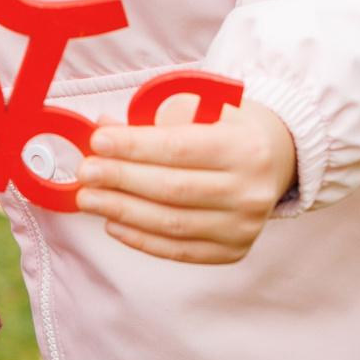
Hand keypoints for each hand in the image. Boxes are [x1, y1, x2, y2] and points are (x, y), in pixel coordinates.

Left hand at [73, 99, 295, 263]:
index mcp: (246, 146)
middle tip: (85, 172)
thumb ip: (151, 120)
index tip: (97, 142)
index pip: (180, 148)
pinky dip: (141, 239)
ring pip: (171, 223)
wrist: (273, 158)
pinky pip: (179, 250)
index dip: (134, 147)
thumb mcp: (197, 109)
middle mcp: (251, 190)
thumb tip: (103, 129)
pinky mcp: (233, 251)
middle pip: (172, 188)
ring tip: (88, 198)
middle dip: (120, 180)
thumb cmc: (225, 128)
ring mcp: (244, 226)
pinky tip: (113, 222)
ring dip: (122, 211)